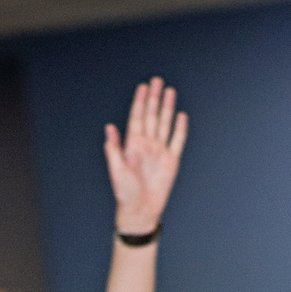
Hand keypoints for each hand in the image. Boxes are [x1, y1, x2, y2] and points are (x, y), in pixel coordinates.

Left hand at [104, 77, 188, 235]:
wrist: (140, 210)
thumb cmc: (125, 193)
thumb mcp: (116, 171)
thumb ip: (114, 149)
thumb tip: (109, 128)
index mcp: (132, 144)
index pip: (137, 117)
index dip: (140, 101)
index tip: (143, 86)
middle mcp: (147, 144)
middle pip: (152, 116)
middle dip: (154, 98)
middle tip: (157, 81)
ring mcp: (160, 151)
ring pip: (164, 124)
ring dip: (167, 108)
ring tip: (170, 91)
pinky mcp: (171, 161)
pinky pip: (177, 141)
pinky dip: (180, 129)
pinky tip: (181, 116)